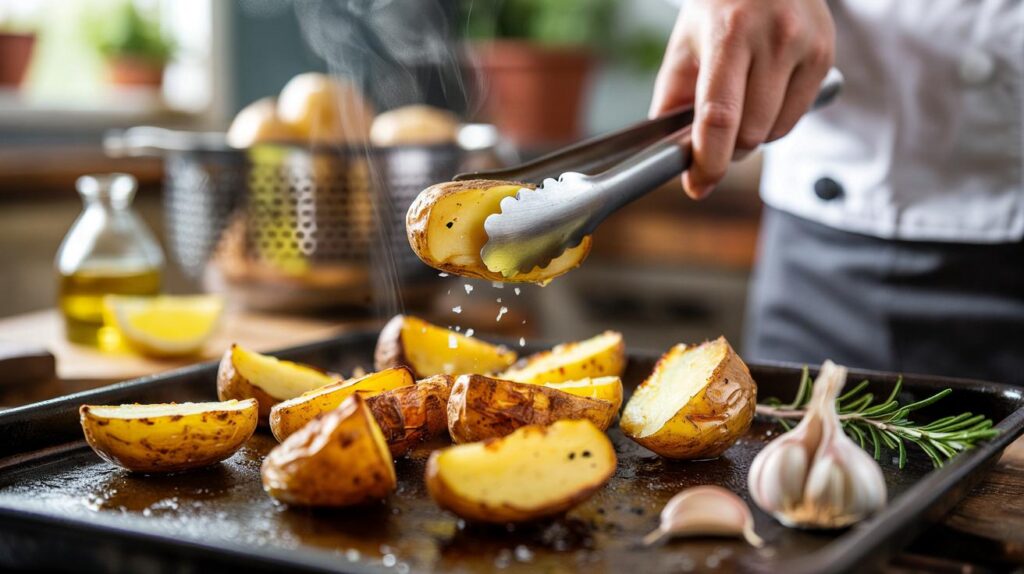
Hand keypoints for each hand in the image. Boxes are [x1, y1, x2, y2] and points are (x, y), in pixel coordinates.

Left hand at [650, 0, 833, 198]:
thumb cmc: (720, 7)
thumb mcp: (685, 43)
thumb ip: (672, 99)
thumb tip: (672, 155)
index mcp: (728, 33)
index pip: (719, 115)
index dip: (709, 160)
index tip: (698, 185)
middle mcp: (773, 37)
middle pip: (750, 131)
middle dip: (728, 147)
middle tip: (714, 138)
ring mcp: (805, 46)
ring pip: (775, 131)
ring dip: (752, 136)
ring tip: (740, 104)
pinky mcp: (825, 56)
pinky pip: (796, 117)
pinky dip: (774, 120)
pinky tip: (764, 93)